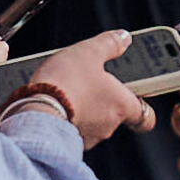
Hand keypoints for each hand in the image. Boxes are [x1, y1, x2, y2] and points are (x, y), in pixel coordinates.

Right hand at [7, 33, 153, 145]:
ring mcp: (89, 136)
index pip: (146, 115)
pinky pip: (71, 128)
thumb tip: (123, 38)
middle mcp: (109, 125)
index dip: (142, 105)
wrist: (34, 111)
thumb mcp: (89, 52)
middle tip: (90, 83)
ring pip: (92, 122)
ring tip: (68, 90)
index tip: (138, 95)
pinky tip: (55, 103)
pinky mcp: (66, 141)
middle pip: (115, 114)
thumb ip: (109, 44)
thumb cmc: (65, 85)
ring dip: (83, 109)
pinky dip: (66, 117)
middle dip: (103, 100)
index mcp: (122, 105)